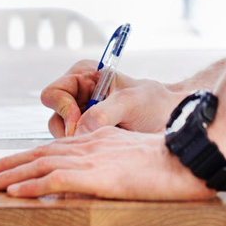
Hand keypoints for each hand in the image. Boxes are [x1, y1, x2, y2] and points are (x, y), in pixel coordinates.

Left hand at [0, 127, 214, 199]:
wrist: (186, 158)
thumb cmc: (166, 160)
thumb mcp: (129, 156)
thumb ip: (105, 162)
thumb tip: (86, 177)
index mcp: (93, 139)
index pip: (49, 147)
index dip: (23, 156)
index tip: (3, 164)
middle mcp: (86, 144)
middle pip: (37, 153)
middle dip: (6, 163)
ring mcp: (89, 159)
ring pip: (38, 165)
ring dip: (8, 175)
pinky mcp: (95, 175)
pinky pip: (54, 179)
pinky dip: (30, 185)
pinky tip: (13, 192)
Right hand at [40, 60, 185, 136]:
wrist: (171, 120)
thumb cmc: (154, 103)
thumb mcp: (131, 102)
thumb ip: (104, 113)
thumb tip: (80, 129)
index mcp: (83, 75)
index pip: (54, 92)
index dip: (64, 109)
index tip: (80, 124)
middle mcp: (76, 95)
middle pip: (55, 115)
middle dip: (70, 130)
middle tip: (92, 139)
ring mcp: (80, 116)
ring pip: (61, 134)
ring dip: (78, 141)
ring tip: (104, 142)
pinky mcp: (86, 134)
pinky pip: (73, 145)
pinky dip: (84, 149)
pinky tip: (103, 149)